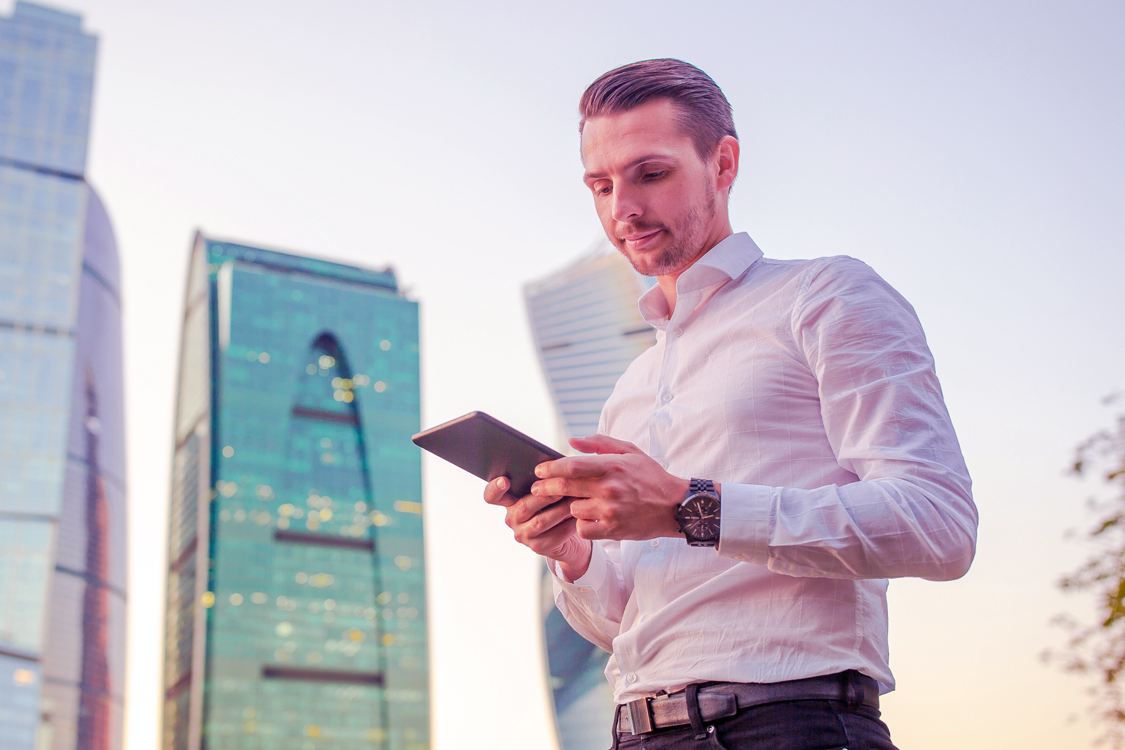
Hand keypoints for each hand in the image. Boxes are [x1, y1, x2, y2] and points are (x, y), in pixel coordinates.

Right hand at [483, 476, 591, 578]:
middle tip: (562, 486)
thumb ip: (543, 479)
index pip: (492, 496)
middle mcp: (512, 518)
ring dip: (560, 509)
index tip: (505, 480)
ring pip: (541, 521)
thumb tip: (554, 464)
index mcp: (509, 500)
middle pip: (524, 506)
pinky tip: (580, 515)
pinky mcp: (538, 547)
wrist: (568, 535)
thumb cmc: (556, 504)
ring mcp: (523, 535)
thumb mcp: (547, 490)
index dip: (495, 488)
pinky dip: (569, 524)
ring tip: (576, 498)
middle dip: (545, 496)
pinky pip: (555, 535)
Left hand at [531, 435, 689, 541]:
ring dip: (569, 506)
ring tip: (572, 503)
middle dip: (544, 488)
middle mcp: (610, 488)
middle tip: (536, 489)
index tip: (538, 470)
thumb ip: (600, 444)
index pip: (573, 465)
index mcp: (612, 466)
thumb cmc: (650, 476)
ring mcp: (611, 511)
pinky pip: (583, 529)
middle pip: (565, 487)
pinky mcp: (613, 530)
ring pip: (573, 509)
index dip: (551, 467)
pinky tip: (587, 519)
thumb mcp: (630, 452)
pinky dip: (581, 524)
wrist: (675, 506)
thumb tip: (572, 441)